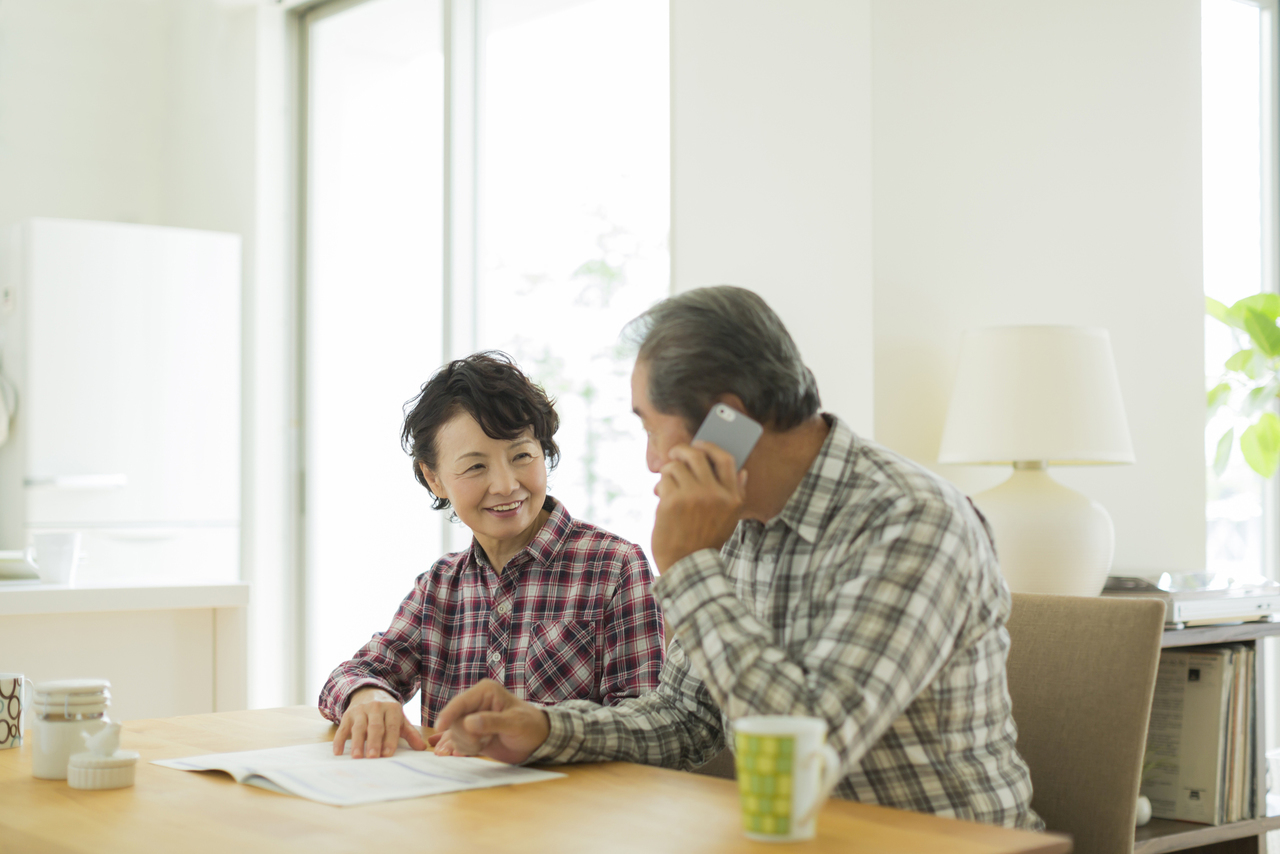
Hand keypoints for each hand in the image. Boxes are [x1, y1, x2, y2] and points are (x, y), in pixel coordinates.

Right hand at [332, 687, 426, 757]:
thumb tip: (422, 748)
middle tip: (373, 757)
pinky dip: (339, 740)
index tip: (388, 755)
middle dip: (374, 742)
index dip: (390, 740)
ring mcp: (360, 710)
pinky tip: (338, 752)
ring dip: (357, 742)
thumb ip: (410, 733)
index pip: (391, 725)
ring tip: (357, 756)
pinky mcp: (347, 715)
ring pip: (358, 727)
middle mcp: (376, 707)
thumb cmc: (387, 712)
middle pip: (375, 726)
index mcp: (392, 708)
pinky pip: (342, 728)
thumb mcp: (400, 719)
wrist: (368, 692)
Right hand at [430, 679, 549, 764]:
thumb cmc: (530, 726)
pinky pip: (457, 741)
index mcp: (485, 692)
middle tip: (484, 742)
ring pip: (454, 733)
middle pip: (454, 721)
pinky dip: (463, 748)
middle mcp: (475, 703)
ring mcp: (472, 718)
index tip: (440, 727)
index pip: (460, 702)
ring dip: (467, 744)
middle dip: (466, 736)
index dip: (448, 714)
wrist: (537, 741)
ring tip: (486, 743)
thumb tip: (468, 723)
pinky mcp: (471, 733)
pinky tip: (472, 748)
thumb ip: (492, 722)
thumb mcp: (515, 724)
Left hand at [651, 441, 746, 571]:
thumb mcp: (730, 519)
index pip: (725, 459)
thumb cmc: (706, 540)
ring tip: (666, 483)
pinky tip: (661, 497)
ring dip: (668, 472)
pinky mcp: (673, 502)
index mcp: (732, 497)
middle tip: (674, 453)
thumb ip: (737, 493)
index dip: (710, 446)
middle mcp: (715, 494)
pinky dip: (660, 486)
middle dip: (682, 450)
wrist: (688, 565)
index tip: (699, 444)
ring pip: (675, 467)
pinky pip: (664, 481)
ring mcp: (693, 496)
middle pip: (697, 455)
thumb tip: (743, 471)